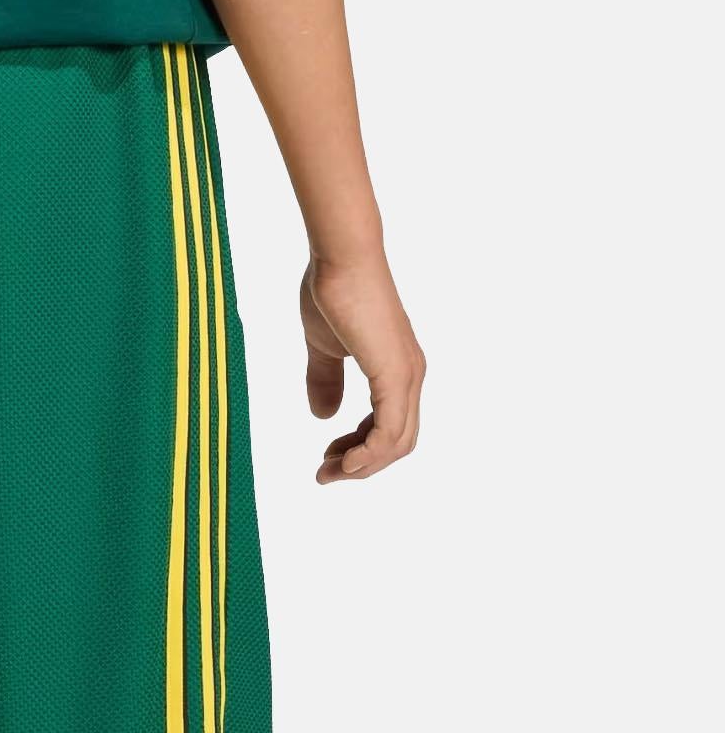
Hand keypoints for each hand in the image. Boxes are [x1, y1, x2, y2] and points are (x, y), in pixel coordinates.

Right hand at [301, 257, 425, 483]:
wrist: (341, 258)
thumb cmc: (333, 291)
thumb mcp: (324, 348)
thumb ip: (326, 381)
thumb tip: (323, 416)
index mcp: (397, 370)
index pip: (390, 427)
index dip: (360, 449)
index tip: (328, 458)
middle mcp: (410, 376)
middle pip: (397, 443)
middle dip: (361, 466)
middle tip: (325, 474)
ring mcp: (406, 376)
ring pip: (396, 443)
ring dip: (361, 466)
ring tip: (328, 472)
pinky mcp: (395, 375)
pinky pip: (389, 431)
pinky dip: (368, 454)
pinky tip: (345, 463)